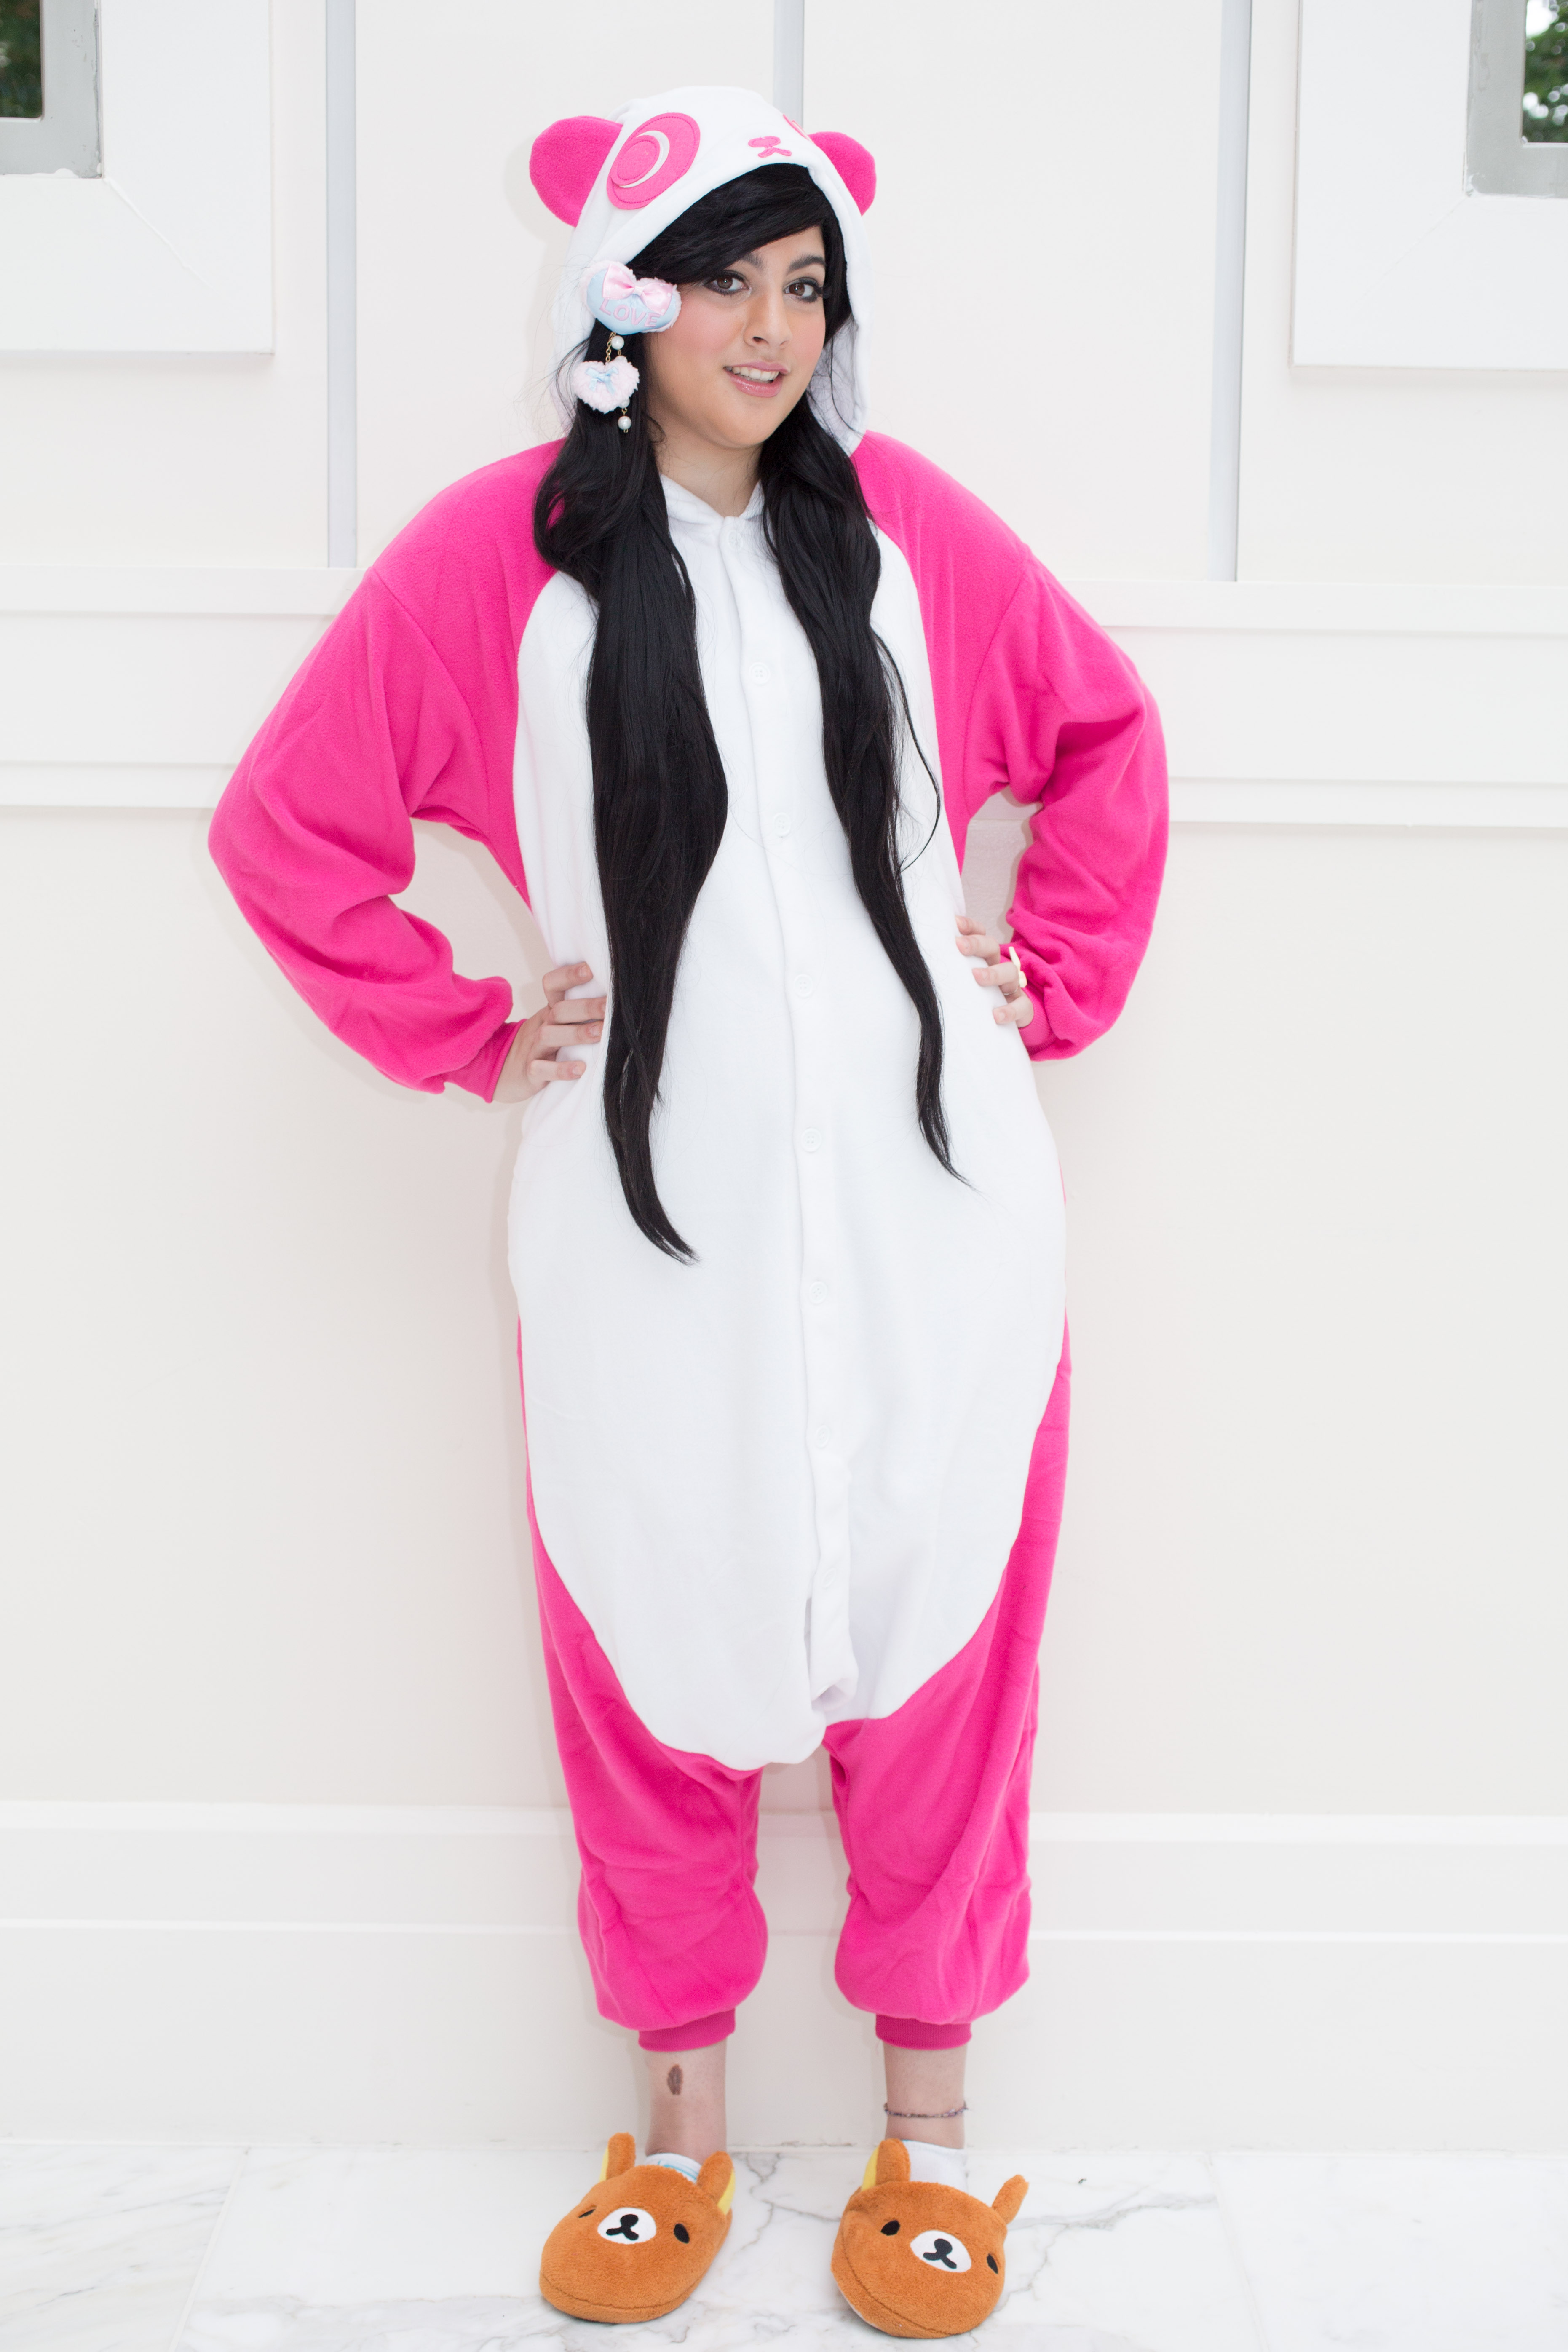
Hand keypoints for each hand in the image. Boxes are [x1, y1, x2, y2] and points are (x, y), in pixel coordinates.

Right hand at [493, 962, 605, 1102]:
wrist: (507, 1073)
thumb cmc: (544, 1046)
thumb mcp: (556, 1024)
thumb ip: (578, 1012)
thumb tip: (616, 999)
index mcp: (549, 1011)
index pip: (552, 985)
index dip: (569, 975)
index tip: (591, 969)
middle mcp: (542, 1026)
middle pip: (559, 1010)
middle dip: (586, 1006)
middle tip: (610, 1005)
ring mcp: (534, 1049)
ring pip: (549, 1036)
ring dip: (577, 1034)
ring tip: (601, 1033)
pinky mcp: (530, 1072)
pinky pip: (542, 1069)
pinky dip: (561, 1070)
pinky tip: (580, 1069)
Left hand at [955, 914, 1032, 1025]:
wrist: (1002, 1025)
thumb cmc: (975, 1000)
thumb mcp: (962, 983)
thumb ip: (951, 971)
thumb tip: (922, 962)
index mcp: (983, 959)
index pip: (980, 935)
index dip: (970, 927)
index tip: (955, 923)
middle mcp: (998, 968)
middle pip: (992, 948)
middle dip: (977, 944)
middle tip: (959, 945)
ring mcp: (1012, 987)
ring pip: (1010, 972)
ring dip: (993, 973)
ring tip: (977, 977)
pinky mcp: (1022, 1007)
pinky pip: (1021, 1006)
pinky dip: (1009, 1010)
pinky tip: (996, 1015)